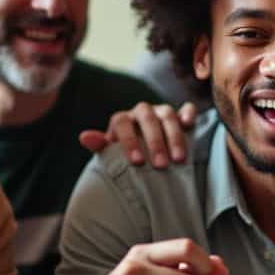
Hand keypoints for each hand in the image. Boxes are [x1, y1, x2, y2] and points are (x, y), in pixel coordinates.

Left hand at [77, 101, 196, 166]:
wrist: (143, 156)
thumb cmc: (125, 156)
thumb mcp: (111, 153)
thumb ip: (100, 146)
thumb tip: (84, 137)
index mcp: (122, 119)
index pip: (122, 123)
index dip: (129, 141)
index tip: (136, 162)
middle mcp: (142, 112)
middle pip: (147, 119)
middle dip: (155, 143)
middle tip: (160, 165)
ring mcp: (161, 112)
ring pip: (167, 115)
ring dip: (174, 136)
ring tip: (178, 159)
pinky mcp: (179, 115)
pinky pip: (185, 109)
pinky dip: (188, 113)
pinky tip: (190, 124)